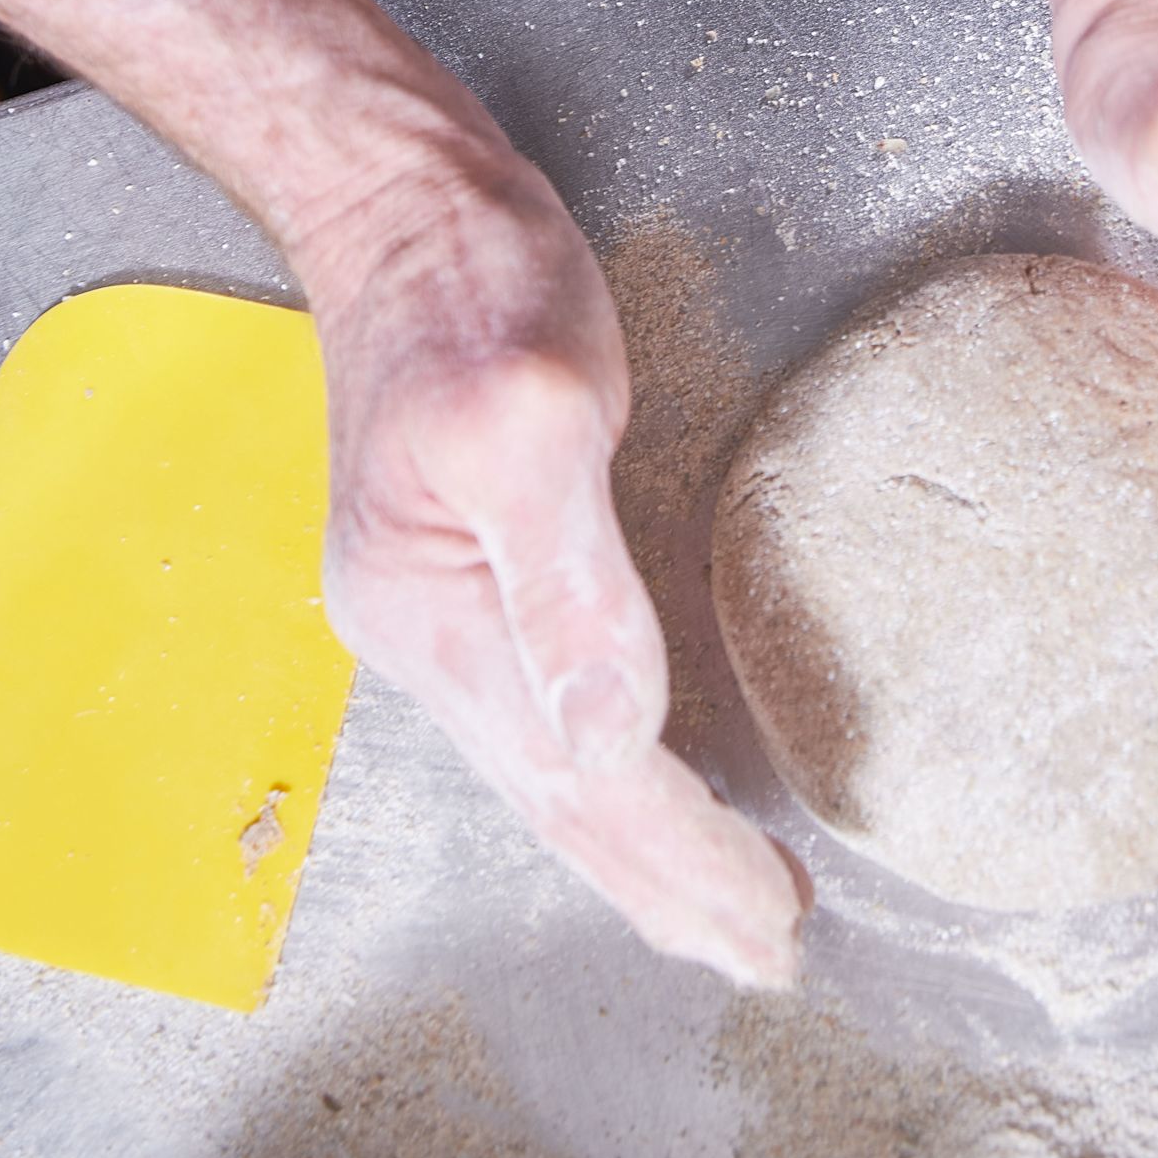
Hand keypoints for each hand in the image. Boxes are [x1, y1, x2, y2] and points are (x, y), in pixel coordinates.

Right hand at [298, 147, 807, 984]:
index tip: (765, 926)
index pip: (582, 782)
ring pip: (549, 771)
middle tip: (764, 956)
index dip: (679, 860)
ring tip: (721, 913)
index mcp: (439, 617)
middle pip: (558, 804)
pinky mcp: (466, 571)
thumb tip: (608, 731)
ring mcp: (438, 610)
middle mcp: (427, 636)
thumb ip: (568, 576)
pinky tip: (644, 785)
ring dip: (638, 851)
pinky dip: (610, 777)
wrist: (391, 201)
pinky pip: (544, 713)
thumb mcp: (529, 410)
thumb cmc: (464, 284)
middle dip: (662, 890)